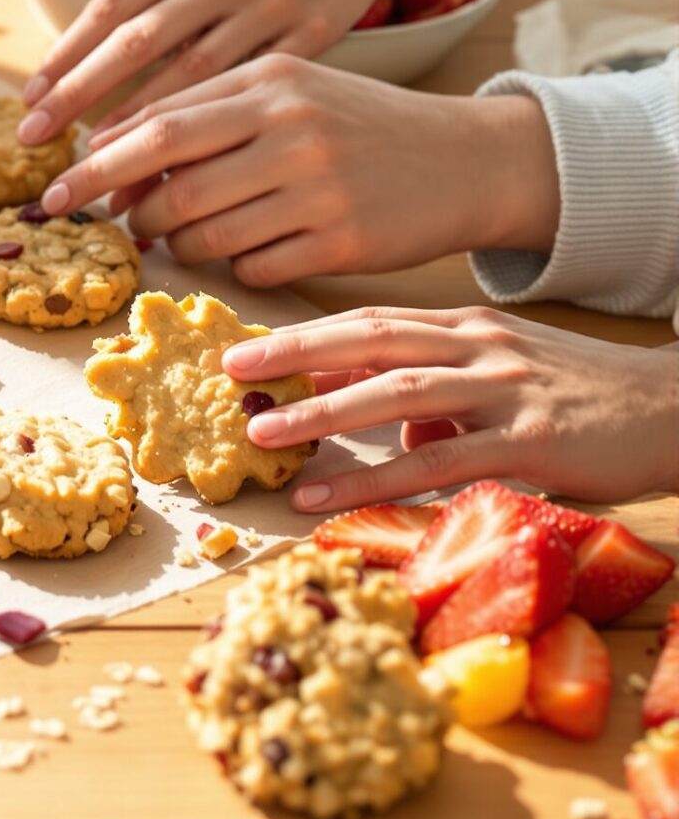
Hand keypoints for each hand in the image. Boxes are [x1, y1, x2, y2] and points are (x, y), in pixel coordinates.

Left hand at [17, 0, 429, 144]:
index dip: (65, 56)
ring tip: (95, 162)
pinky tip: (182, 161)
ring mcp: (273, 4)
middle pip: (135, 46)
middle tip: (33, 138)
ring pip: (189, 76)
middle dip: (77, 96)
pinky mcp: (316, 35)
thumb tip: (100, 30)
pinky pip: (250, 89)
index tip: (28, 98)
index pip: (110, 8)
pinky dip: (211, 126)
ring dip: (136, 125)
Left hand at [39, 55, 559, 287]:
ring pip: (205, 231)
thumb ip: (205, 109)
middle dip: (130, 212)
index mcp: (270, 81)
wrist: (470, 158)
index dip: (97, 165)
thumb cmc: (357, 122)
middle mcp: (292, 129)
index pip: (157, 124)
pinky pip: (251, 266)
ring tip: (180, 234)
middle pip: (171, 183)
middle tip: (120, 223)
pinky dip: (232, 264)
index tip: (55, 190)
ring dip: (178, 242)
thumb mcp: (287, 91)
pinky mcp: (341, 241)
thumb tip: (107, 146)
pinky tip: (244, 249)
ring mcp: (319, 188)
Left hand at [223, 306, 678, 510]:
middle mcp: (480, 349)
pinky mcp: (531, 442)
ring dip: (320, 413)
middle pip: (370, 340)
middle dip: (294, 353)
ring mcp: (506, 392)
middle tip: (229, 369)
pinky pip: (437, 462)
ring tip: (262, 435)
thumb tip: (396, 437)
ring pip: (394, 394)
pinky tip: (324, 498)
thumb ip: (446, 400)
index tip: (248, 344)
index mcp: (469, 329)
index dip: (306, 331)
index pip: (372, 320)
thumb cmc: (588, 401)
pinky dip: (373, 479)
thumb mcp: (508, 382)